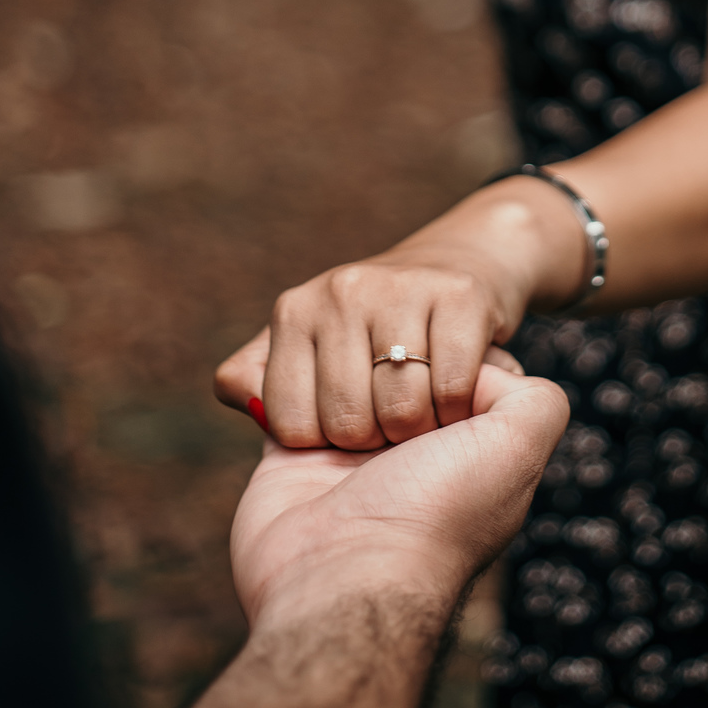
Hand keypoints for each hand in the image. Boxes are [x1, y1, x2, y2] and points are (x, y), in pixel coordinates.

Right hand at [114, 355, 568, 707]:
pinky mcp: (290, 440)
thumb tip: (476, 366)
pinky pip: (279, 382)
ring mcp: (346, 435)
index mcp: (463, 433)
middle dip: (388, 383)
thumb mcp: (519, 451)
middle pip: (389, 349)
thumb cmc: (436, 516)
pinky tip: (307, 446)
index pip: (450, 348)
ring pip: (334, 357)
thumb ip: (535, 398)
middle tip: (392, 443)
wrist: (339, 584)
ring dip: (338, 395)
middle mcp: (407, 435)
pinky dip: (289, 403)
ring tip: (349, 454)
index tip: (446, 410)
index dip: (446, 367)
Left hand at [214, 178, 585, 449]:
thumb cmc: (374, 328)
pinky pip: (452, 388)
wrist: (456, 264)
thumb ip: (262, 381)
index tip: (348, 421)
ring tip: (423, 406)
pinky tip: (458, 392)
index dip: (323, 444)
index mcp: (294, 310)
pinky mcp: (460, 294)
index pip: (291, 425)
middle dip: (373, 441)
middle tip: (390, 419)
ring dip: (419, 429)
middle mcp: (340, 289)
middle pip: (347, 422)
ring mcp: (400, 287)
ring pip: (400, 410)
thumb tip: (248, 403)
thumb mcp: (310, 348)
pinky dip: (457, 407)